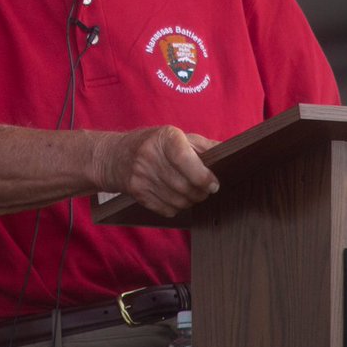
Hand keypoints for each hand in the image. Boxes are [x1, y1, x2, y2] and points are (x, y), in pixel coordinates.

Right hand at [93, 126, 219, 216]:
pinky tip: (177, 198)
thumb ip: (204, 146)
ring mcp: (141, 176)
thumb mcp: (177, 136)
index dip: (203, 176)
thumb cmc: (155, 144)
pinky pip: (166, 209)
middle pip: (184, 185)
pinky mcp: (137, 192)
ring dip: (191, 201)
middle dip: (201, 192)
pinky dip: (177, 207)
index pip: (187, 160)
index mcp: (165, 138)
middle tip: (207, 191)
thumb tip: (230, 153)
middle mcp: (151, 155)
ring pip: (177, 200)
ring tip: (193, 194)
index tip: (214, 184)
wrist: (116, 156)